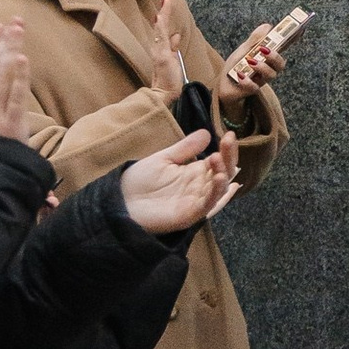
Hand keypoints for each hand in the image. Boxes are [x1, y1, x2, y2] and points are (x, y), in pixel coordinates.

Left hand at [119, 125, 240, 231]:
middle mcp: (200, 188)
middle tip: (228, 141)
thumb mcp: (163, 159)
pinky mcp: (189, 215)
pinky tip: (221, 179)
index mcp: (195, 174)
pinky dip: (217, 193)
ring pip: (219, 190)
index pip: (219, 161)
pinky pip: (208, 206)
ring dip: (224, 173)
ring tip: (217, 158)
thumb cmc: (139, 181)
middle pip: (224, 173)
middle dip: (229, 157)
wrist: (119, 201)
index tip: (229, 135)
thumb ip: (184, 149)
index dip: (227, 149)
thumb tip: (206, 133)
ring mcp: (196, 202)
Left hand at [219, 9, 305, 96]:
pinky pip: (254, 87)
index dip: (293, 39)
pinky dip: (247, 81)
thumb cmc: (236, 65)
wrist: (223, 84)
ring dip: (262, 67)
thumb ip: (255, 39)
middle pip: (281, 64)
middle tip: (265, 50)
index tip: (300, 29)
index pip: (284, 47)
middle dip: (275, 57)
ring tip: (250, 61)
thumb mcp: (244, 49)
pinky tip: (240, 76)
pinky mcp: (252, 89)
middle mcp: (268, 68)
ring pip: (271, 75)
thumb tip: (268, 26)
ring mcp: (261, 79)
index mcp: (268, 56)